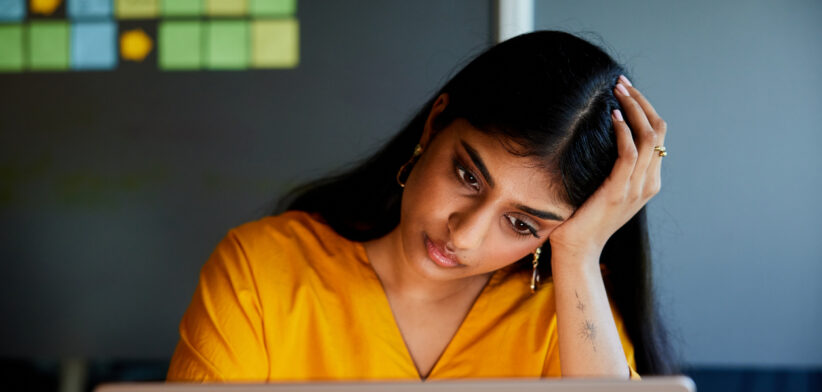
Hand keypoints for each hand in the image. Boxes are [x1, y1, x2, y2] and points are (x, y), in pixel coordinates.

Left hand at [548, 76, 666, 259]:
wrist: (576, 250)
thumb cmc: (581, 218)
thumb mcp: (601, 186)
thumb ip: (609, 167)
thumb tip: (599, 137)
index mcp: (647, 181)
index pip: (657, 135)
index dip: (645, 108)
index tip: (625, 90)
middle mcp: (648, 183)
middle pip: (658, 130)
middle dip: (641, 102)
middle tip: (622, 83)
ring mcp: (636, 188)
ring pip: (648, 137)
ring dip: (633, 109)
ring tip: (618, 91)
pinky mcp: (619, 191)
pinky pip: (629, 153)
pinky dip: (623, 130)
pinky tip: (612, 116)